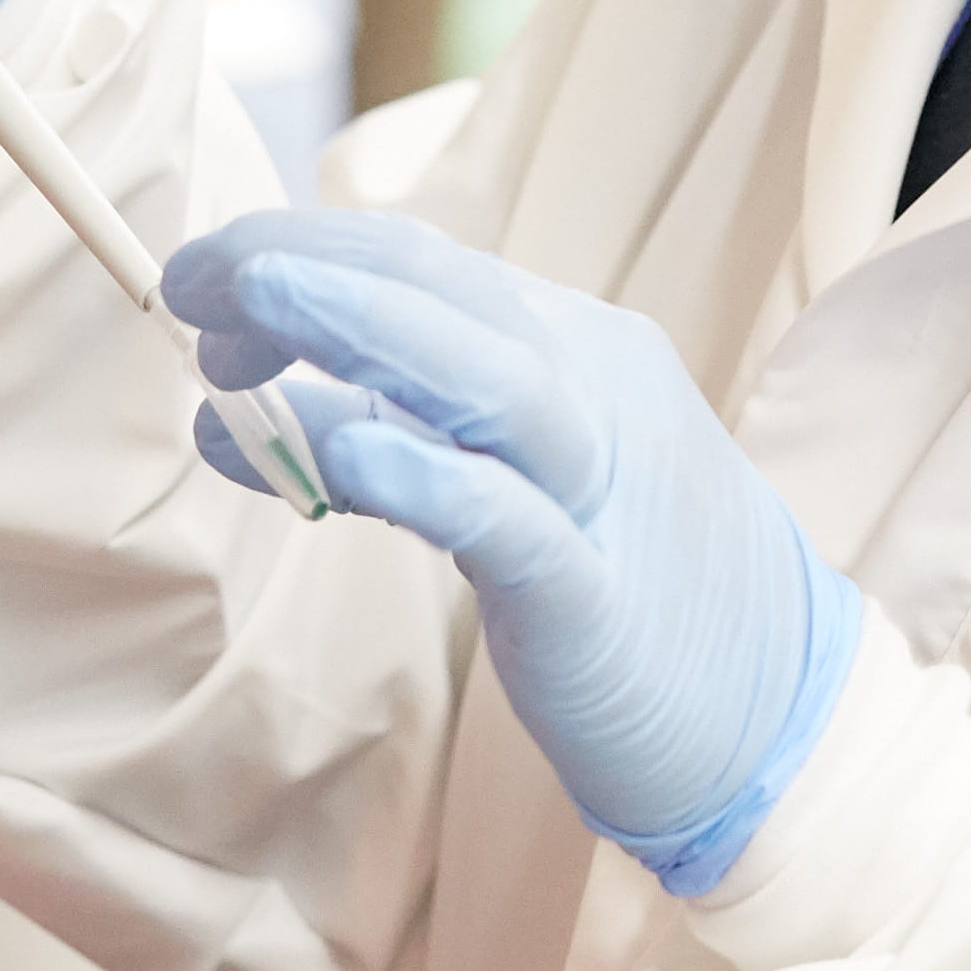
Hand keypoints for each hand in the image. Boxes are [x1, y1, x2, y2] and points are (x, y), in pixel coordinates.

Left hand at [169, 210, 857, 894]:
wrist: (780, 718)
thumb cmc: (635, 595)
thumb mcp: (522, 484)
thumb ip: (409, 435)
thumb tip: (264, 409)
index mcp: (576, 355)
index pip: (428, 265)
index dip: (307, 252)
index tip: (203, 281)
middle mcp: (595, 395)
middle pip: (447, 293)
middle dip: (309, 266)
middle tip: (189, 280)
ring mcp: (603, 492)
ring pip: (487, 379)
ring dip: (360, 329)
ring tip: (245, 308)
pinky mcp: (598, 599)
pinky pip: (513, 522)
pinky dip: (430, 476)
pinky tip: (344, 452)